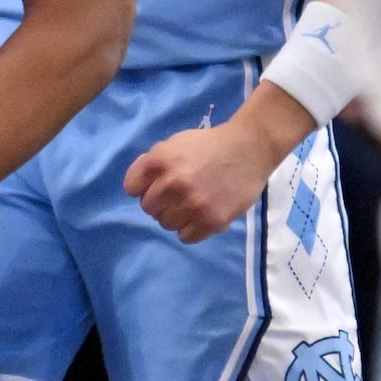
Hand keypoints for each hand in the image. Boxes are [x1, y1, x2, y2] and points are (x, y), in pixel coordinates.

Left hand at [125, 112, 280, 239]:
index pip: (132, 188)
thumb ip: (153, 162)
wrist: (249, 148)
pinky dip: (191, 229)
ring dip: (176, 216)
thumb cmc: (209, 145)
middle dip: (161, 202)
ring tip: (192, 204)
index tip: (157, 185)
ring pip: (166, 224)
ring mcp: (192, 203)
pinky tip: (201, 216)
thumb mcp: (174, 143)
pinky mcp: (211, 220)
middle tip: (179, 195)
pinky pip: (185, 237)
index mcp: (160, 160)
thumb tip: (137, 188)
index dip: (143, 187)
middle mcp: (173, 183)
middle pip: (148, 208)